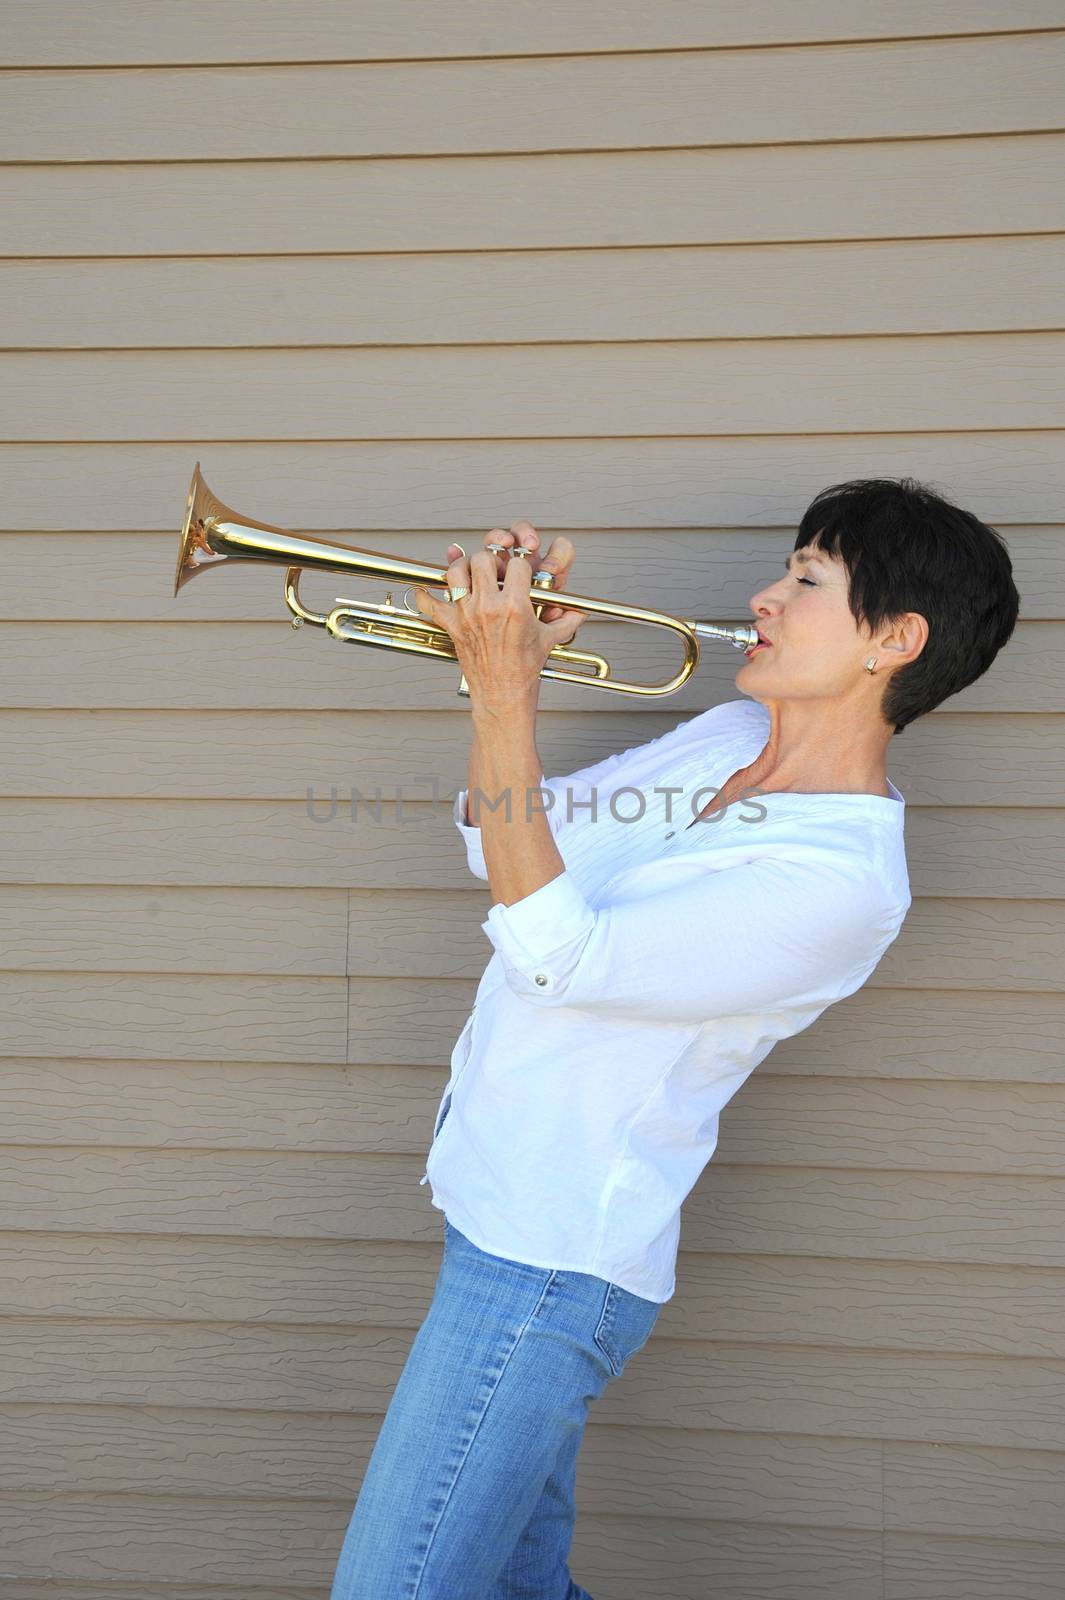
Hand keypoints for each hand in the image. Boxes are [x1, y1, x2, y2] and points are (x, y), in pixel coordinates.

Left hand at [412, 520, 588, 707]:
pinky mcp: (452, 626)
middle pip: (483, 559)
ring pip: (456, 571)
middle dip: (491, 559)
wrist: (503, 692)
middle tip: (494, 570)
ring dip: (462, 568)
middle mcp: (488, 607)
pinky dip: (426, 596)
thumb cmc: (524, 668)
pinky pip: (430, 604)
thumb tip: (580, 612)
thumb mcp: (550, 640)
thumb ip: (567, 621)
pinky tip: (430, 592)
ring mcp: (467, 615)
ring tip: (470, 575)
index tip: (520, 573)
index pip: (517, 564)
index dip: (520, 565)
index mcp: (515, 606)